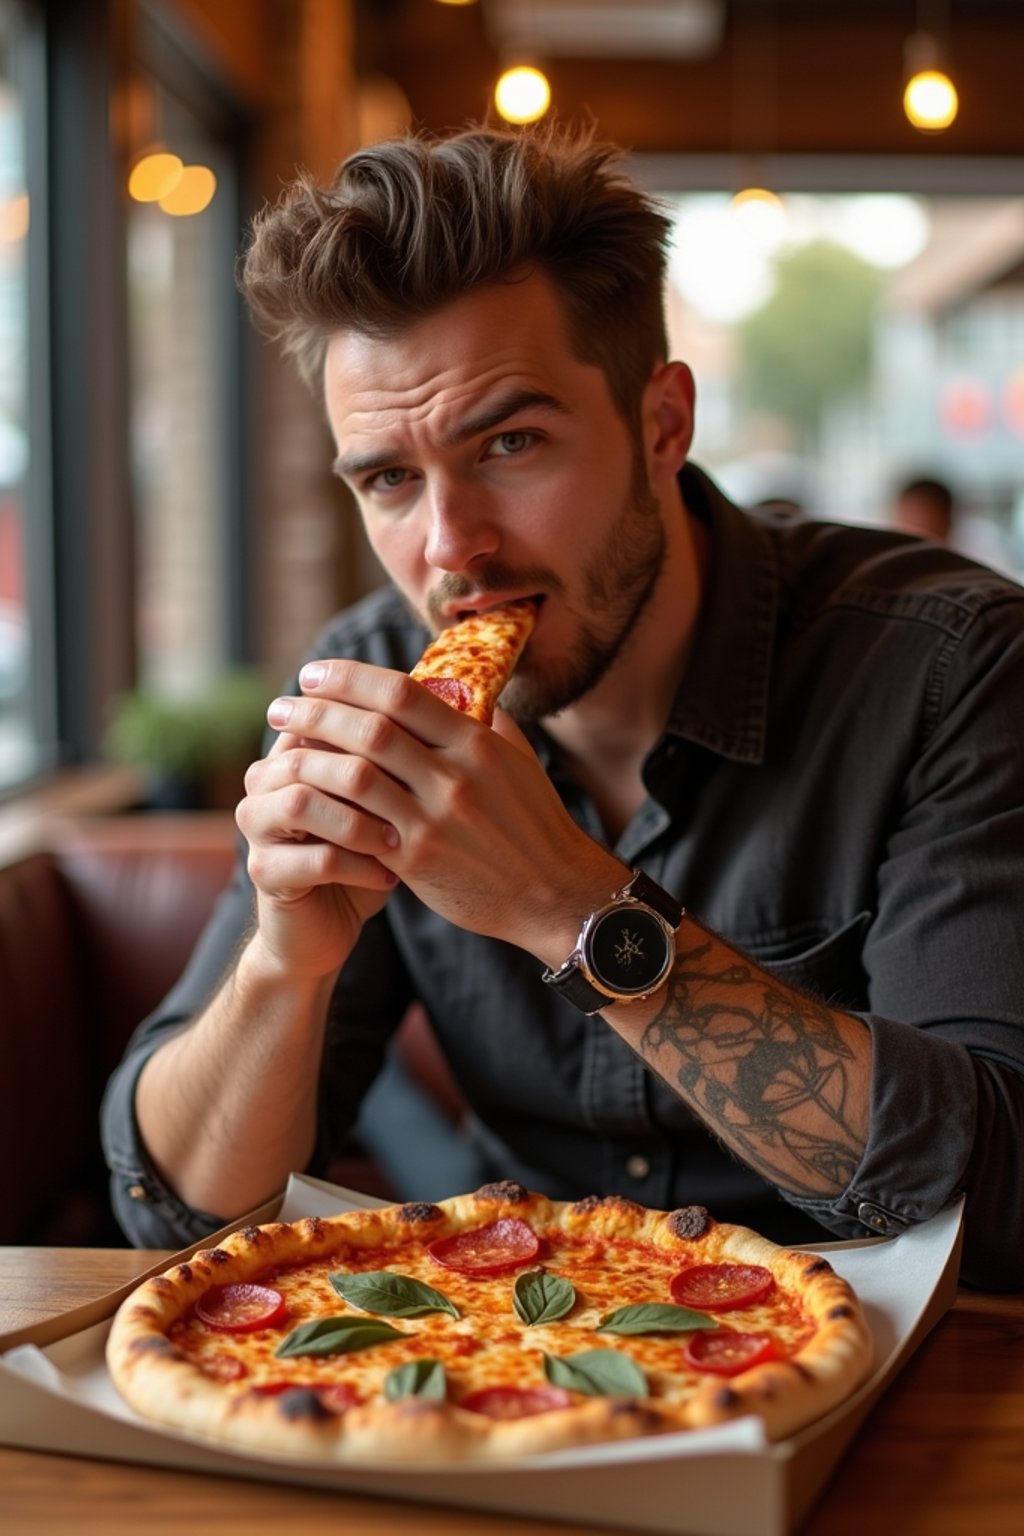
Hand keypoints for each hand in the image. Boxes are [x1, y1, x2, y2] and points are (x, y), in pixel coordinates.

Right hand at [236, 715, 399, 981]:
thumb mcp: (386, 797)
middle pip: (309, 750)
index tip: (423, 743)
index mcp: (297, 749)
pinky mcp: (265, 870)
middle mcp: (267, 779)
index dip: (371, 720)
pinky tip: (389, 878)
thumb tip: (460, 699)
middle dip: (367, 770)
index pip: (326, 713)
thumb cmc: (366, 851)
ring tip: (399, 841)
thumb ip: (402, 751)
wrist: (328, 923)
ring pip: (303, 801)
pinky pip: (314, 858)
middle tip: (416, 791)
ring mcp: (259, 823)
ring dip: (359, 821)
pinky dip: (359, 866)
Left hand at [255, 659, 625, 965]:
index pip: (401, 692)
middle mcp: (455, 776)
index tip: (314, 672)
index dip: (349, 678)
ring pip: (357, 776)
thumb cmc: (534, 822)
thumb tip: (451, 683)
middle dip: (317, 712)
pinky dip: (327, 807)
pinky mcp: (417, 860)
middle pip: (371, 728)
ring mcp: (434, 820)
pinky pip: (358, 826)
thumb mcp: (517, 759)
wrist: (554, 893)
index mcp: (477, 743)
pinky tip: (303, 797)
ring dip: (310, 757)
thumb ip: (483, 719)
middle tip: (281, 706)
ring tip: (281, 748)